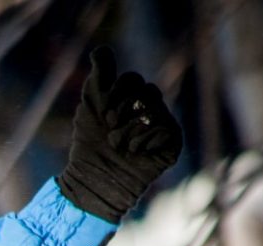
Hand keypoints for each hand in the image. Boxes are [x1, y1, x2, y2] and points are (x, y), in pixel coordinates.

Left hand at [57, 48, 183, 222]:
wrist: (96, 178)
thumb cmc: (90, 144)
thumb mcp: (92, 105)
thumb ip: (99, 77)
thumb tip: (101, 50)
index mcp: (132, 99)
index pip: (132, 80)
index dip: (115, 92)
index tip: (102, 112)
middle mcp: (150, 109)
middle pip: (145, 90)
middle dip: (122, 109)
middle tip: (110, 129)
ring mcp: (163, 125)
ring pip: (154, 107)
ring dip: (129, 128)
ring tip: (119, 145)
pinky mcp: (172, 143)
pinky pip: (164, 126)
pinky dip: (143, 138)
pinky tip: (135, 152)